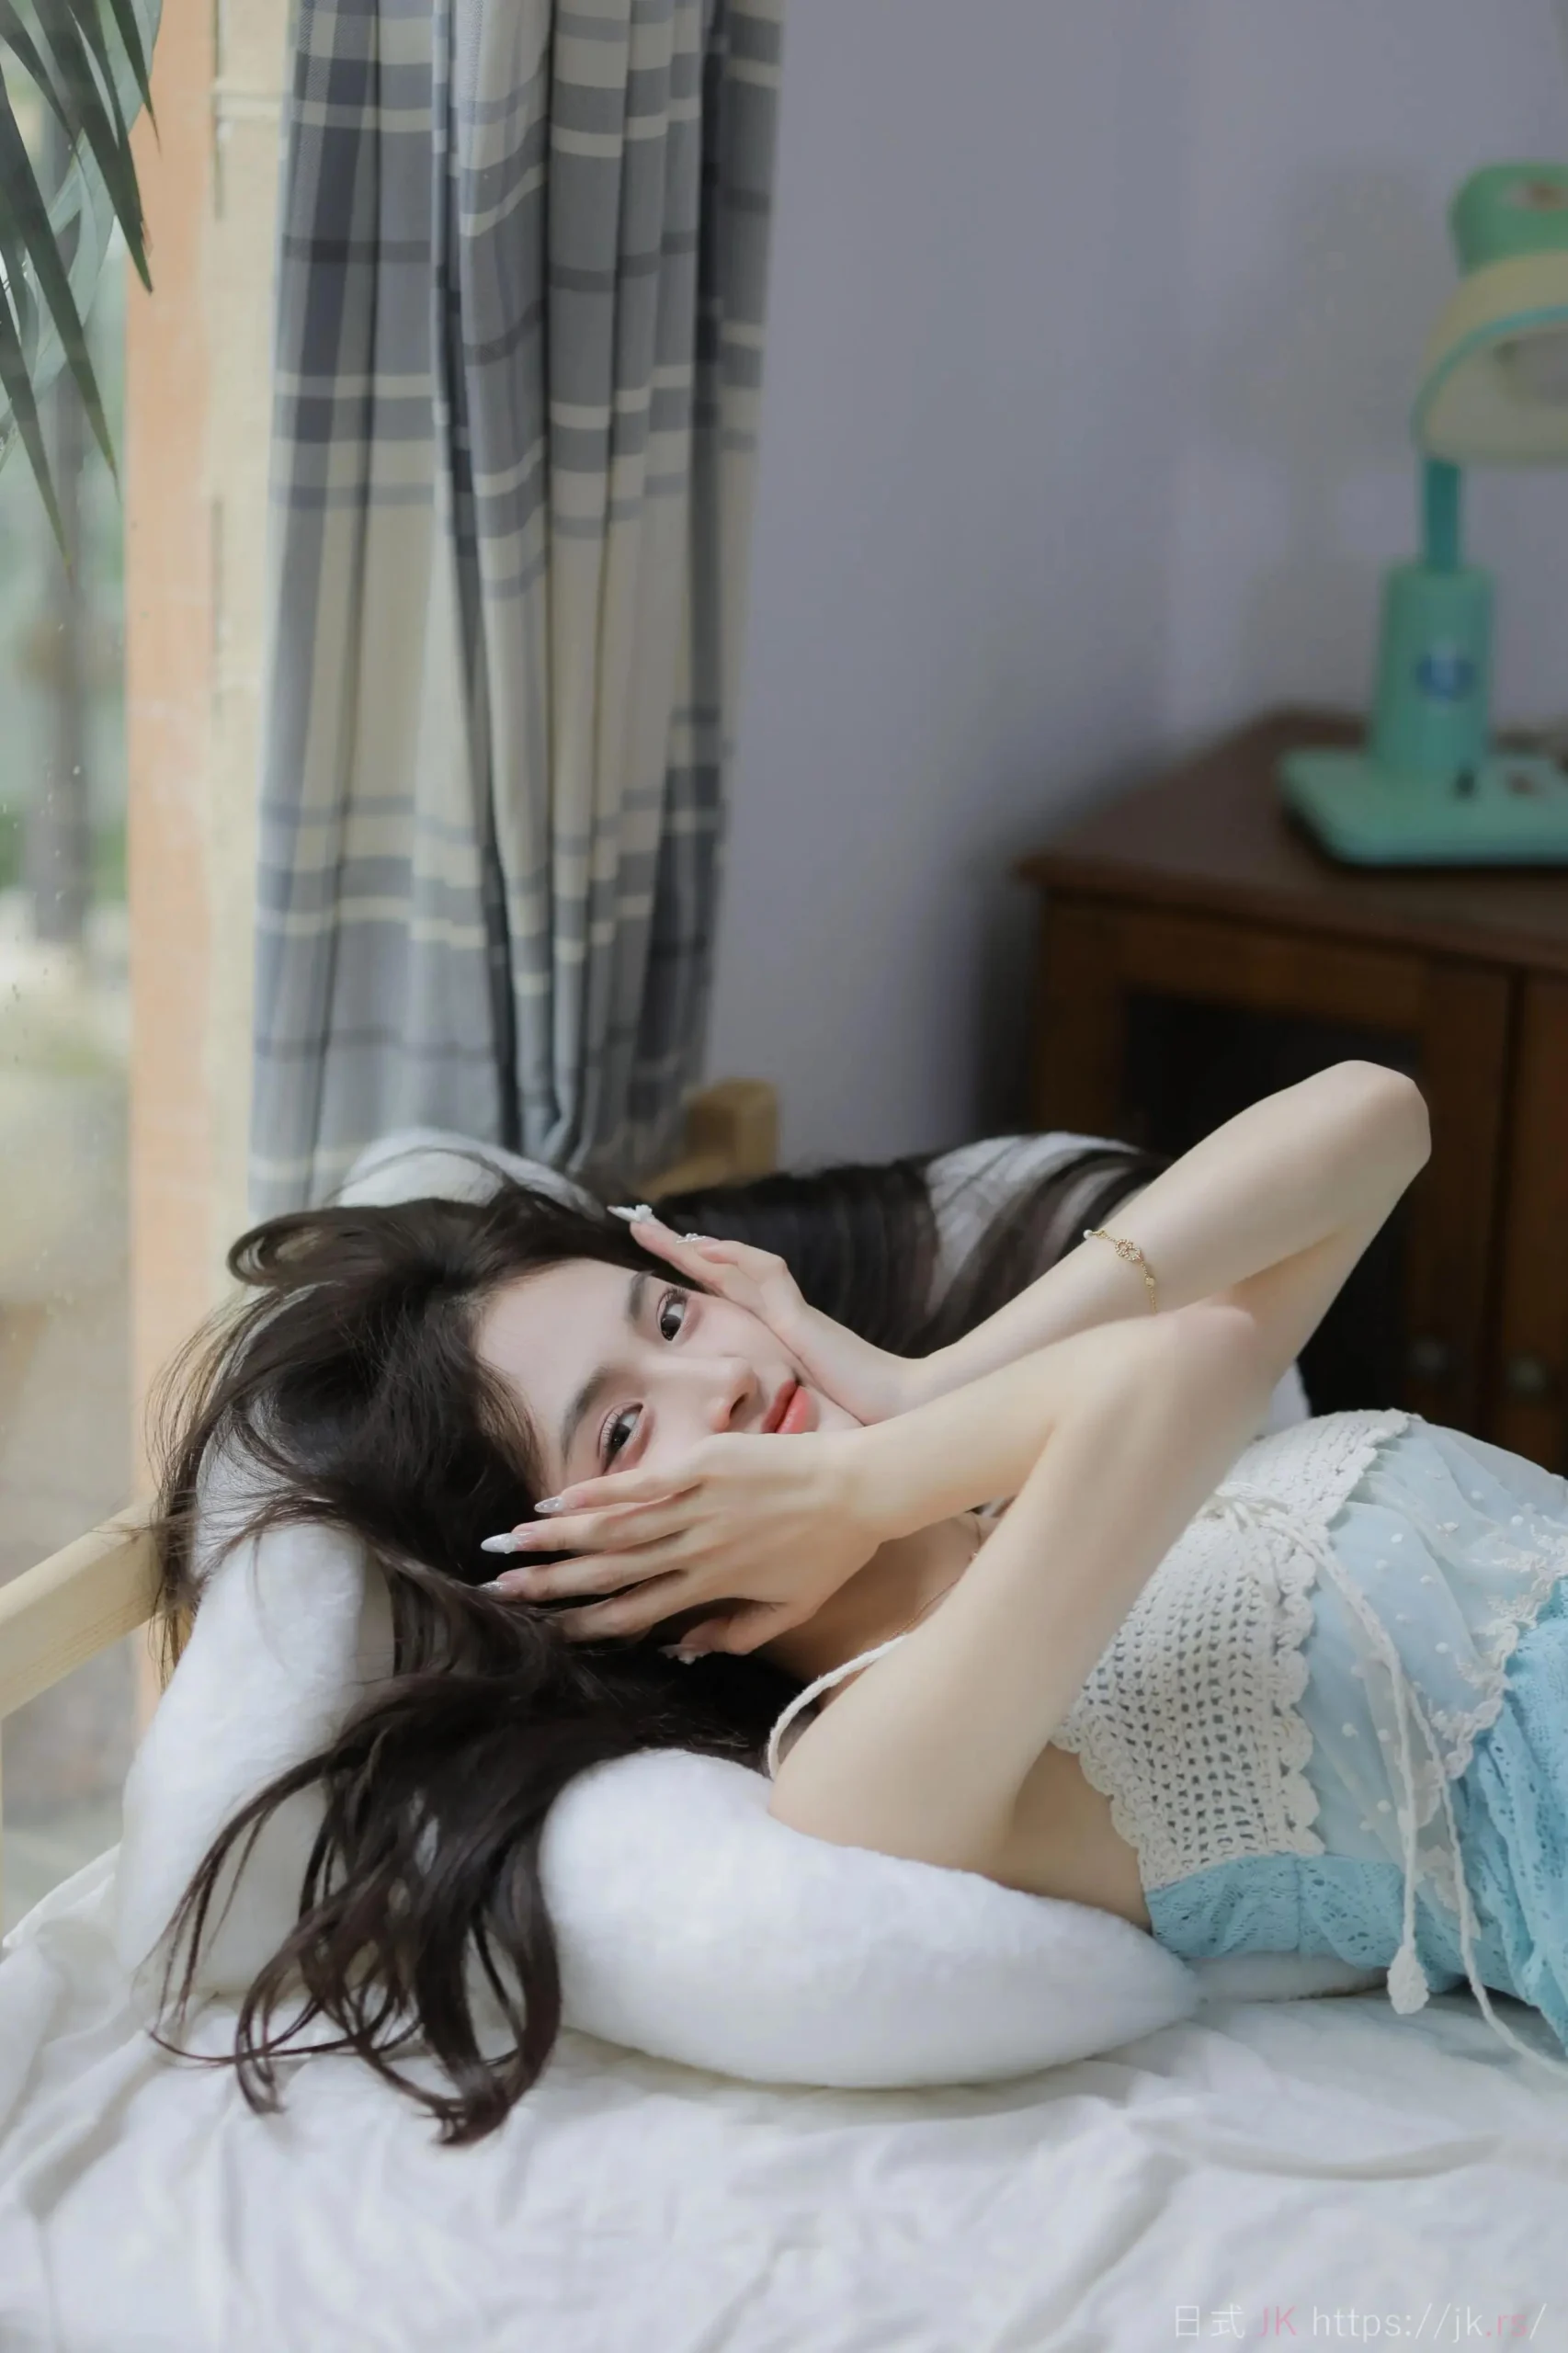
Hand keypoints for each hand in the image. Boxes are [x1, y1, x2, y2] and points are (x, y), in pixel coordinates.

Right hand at [483, 1424, 882, 1656]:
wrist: (862, 1488)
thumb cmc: (832, 1550)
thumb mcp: (791, 1609)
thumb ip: (734, 1633)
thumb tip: (681, 1650)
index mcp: (712, 1587)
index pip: (635, 1613)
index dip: (586, 1623)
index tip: (544, 1631)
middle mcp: (695, 1551)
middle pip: (609, 1573)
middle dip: (551, 1583)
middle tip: (499, 1589)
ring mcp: (697, 1506)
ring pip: (614, 1529)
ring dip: (557, 1537)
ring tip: (509, 1542)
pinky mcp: (704, 1465)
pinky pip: (640, 1485)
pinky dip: (596, 1493)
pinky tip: (558, 1500)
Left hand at [612, 1210, 919, 1426]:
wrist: (892, 1427)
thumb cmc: (846, 1434)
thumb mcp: (781, 1426)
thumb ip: (752, 1422)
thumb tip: (710, 1435)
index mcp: (771, 1340)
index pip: (722, 1296)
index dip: (688, 1277)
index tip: (649, 1264)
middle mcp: (778, 1320)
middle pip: (720, 1272)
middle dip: (677, 1250)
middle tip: (635, 1225)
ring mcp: (790, 1317)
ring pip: (735, 1266)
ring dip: (693, 1247)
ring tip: (652, 1230)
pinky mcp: (801, 1322)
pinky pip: (765, 1276)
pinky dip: (732, 1257)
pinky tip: (700, 1248)